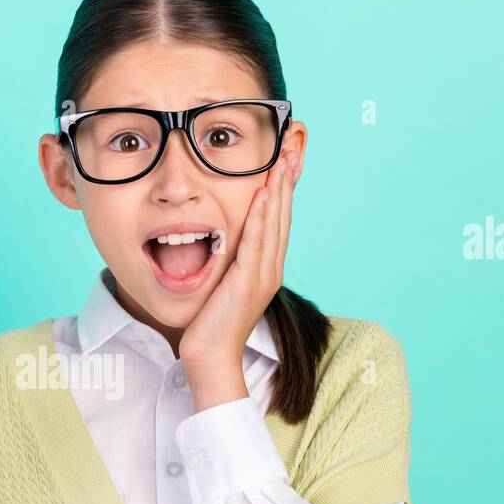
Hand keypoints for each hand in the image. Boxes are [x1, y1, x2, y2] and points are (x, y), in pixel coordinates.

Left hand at [179, 148, 299, 410]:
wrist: (211, 358)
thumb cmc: (210, 325)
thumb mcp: (221, 284)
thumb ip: (227, 261)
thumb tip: (220, 238)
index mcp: (266, 268)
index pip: (277, 219)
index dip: (283, 188)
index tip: (286, 158)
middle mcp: (270, 269)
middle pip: (282, 215)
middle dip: (287, 179)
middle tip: (293, 146)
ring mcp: (263, 275)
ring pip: (274, 223)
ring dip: (279, 189)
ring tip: (283, 158)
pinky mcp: (248, 282)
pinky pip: (257, 242)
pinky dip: (261, 216)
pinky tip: (263, 194)